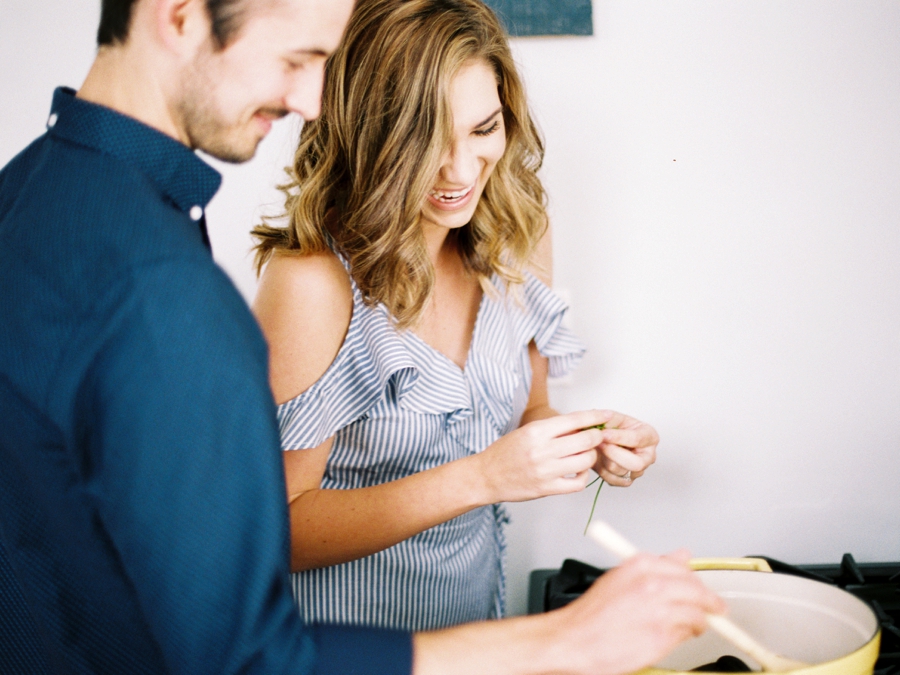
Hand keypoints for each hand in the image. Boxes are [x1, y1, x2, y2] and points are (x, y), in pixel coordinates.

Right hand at [474, 410, 608, 503]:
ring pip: (586, 461)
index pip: (575, 420)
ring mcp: (546, 471)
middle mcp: (542, 450)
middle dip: (596, 437)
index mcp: (537, 431)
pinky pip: (578, 483)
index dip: (595, 416)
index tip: (606, 415)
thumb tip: (582, 425)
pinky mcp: (547, 488)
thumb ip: (553, 429)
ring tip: (585, 454)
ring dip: (591, 456)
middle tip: (597, 437)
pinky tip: (578, 471)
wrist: (487, 476)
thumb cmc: (506, 452)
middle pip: (586, 440)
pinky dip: (583, 476)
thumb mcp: (527, 432)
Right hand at [553, 550, 726, 674]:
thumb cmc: (592, 614)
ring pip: (697, 613)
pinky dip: (685, 636)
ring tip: (690, 627)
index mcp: (641, 565)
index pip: (684, 569)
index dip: (697, 582)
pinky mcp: (662, 635)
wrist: (573, 639)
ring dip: (698, 621)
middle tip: (713, 610)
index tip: (704, 590)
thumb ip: (655, 567)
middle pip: (697, 590)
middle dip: (708, 602)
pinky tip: (671, 636)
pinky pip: (686, 634)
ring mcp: (660, 610)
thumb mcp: (620, 578)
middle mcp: (653, 583)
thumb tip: (682, 556)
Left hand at [592, 410, 657, 486]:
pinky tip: (599, 458)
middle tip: (599, 443)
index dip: (618, 437)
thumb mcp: (613, 418)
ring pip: (620, 471)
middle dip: (614, 454)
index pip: (637, 439)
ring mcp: (639, 470)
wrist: (606, 440)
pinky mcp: (626, 480)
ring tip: (597, 448)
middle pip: (636, 463)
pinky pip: (613, 480)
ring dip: (604, 459)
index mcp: (650, 437)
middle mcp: (649, 456)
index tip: (602, 433)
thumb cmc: (615, 428)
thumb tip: (601, 418)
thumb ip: (608, 417)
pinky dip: (602, 470)